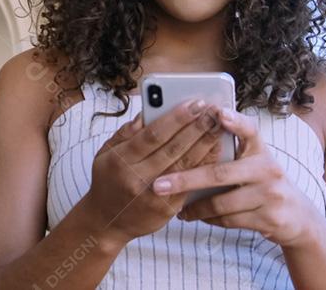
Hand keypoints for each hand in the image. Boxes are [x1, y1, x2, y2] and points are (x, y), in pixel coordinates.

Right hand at [79, 99, 224, 243]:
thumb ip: (126, 132)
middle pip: (172, 148)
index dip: (176, 118)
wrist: (107, 221)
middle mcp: (136, 178)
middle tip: (214, 110)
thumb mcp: (106, 153)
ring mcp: (153, 195)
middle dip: (196, 127)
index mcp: (120, 160)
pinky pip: (190, 183)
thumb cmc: (108, 180)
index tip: (194, 104)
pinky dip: (204, 166)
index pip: (152, 135)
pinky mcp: (167, 208)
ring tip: (219, 126)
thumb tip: (148, 111)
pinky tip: (215, 152)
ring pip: (184, 165)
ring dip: (205, 144)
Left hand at [149, 107, 323, 248]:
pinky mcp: (270, 218)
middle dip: (185, 180)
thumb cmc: (260, 182)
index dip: (235, 121)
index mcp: (259, 149)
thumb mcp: (251, 161)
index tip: (218, 112)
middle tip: (158, 184)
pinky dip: (209, 219)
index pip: (249, 130)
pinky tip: (196, 216)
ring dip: (194, 207)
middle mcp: (268, 168)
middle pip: (220, 173)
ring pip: (221, 203)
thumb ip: (227, 150)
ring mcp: (271, 194)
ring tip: (176, 207)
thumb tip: (181, 138)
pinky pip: (229, 220)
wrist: (297, 217)